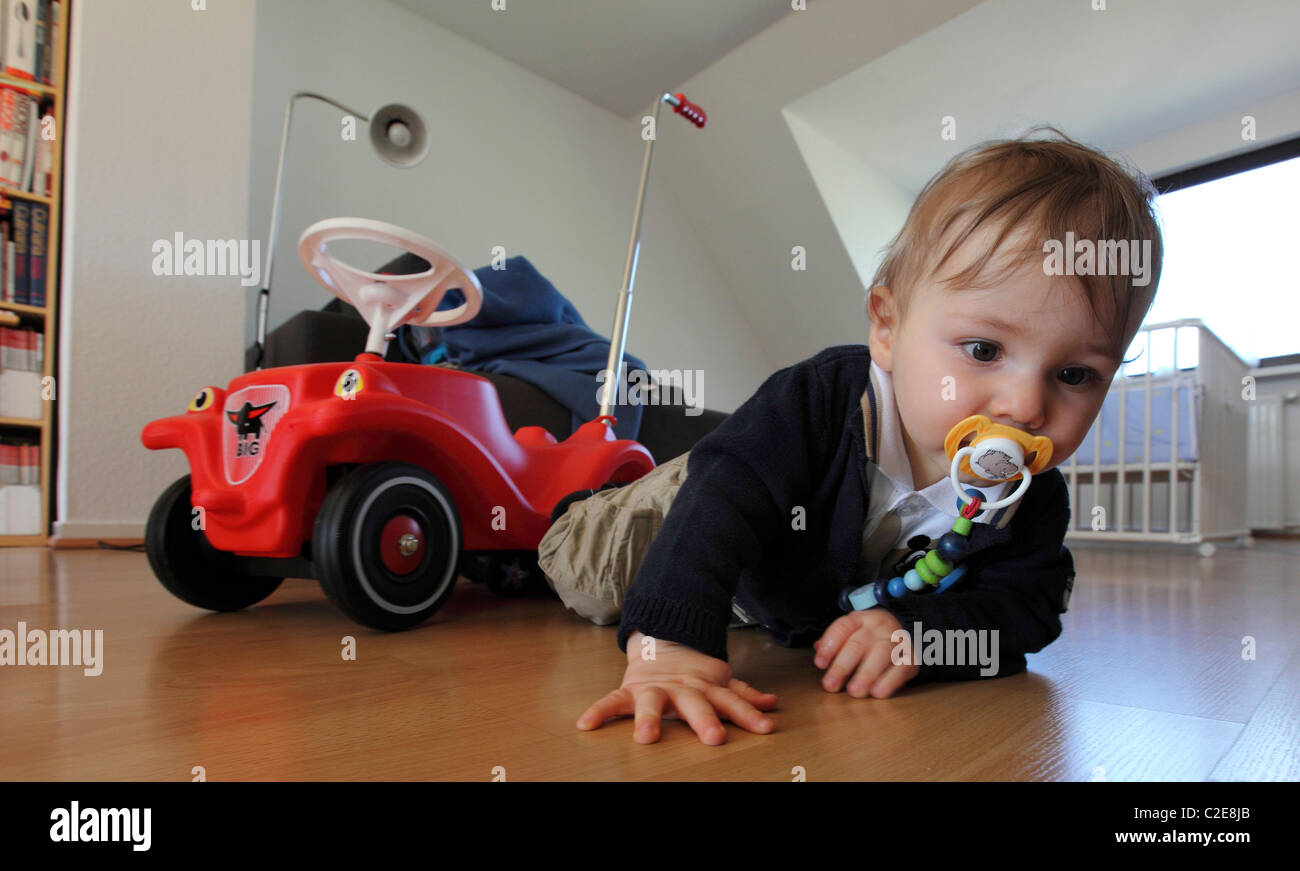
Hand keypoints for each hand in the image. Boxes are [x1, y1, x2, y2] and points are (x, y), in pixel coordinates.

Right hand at [576, 630, 777, 744]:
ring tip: (646, 736)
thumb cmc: (694, 674)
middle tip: (714, 737)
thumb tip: (772, 704)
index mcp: (707, 688)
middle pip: (696, 705)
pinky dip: (599, 711)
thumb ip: (743, 694)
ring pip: (654, 703)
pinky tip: (586, 724)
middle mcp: (683, 690)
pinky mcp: (630, 690)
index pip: (733, 702)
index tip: (765, 728)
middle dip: (705, 720)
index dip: (750, 715)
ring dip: (650, 718)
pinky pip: (612, 701)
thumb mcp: (720, 681)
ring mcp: (656, 690)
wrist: (662, 644)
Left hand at [813, 609, 917, 697]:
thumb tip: (818, 648)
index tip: (820, 664)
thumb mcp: (852, 633)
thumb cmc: (870, 637)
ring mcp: (897, 641)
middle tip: (830, 685)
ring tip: (854, 692)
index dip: (829, 645)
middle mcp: (879, 627)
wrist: (907, 631)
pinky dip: (890, 681)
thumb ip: (834, 641)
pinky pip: (901, 668)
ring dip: (866, 674)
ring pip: (881, 655)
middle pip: (858, 644)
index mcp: (860, 619)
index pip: (842, 627)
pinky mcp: (911, 657)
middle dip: (842, 666)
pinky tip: (877, 692)